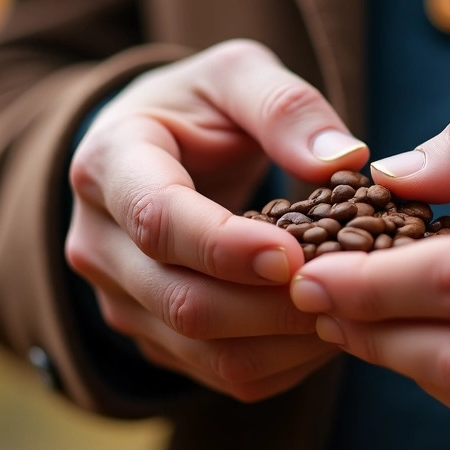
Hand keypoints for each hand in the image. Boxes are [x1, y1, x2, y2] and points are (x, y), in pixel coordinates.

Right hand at [65, 39, 368, 400]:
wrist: (154, 151)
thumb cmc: (200, 108)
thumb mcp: (236, 76)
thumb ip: (285, 107)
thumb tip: (344, 160)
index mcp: (108, 165)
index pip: (157, 221)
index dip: (226, 246)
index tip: (294, 254)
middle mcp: (98, 244)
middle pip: (183, 300)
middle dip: (274, 304)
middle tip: (350, 285)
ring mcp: (120, 302)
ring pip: (206, 350)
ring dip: (287, 340)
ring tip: (351, 306)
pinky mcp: (154, 339)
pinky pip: (223, 374)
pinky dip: (285, 361)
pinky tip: (328, 326)